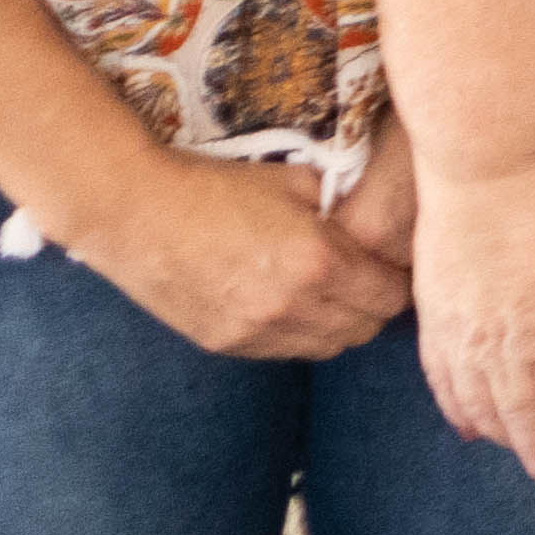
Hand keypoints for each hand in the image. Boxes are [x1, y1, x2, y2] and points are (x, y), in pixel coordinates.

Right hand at [70, 146, 414, 363]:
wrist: (136, 213)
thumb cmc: (217, 186)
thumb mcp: (296, 182)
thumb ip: (343, 209)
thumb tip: (374, 225)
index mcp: (319, 261)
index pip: (389, 295)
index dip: (398, 281)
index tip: (395, 267)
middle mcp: (293, 305)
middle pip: (365, 327)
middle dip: (375, 305)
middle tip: (370, 282)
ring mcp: (256, 331)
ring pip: (329, 347)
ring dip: (340, 325)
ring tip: (333, 296)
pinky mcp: (225, 344)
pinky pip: (285, 352)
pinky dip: (301, 335)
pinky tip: (293, 307)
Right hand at [410, 148, 534, 487]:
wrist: (489, 159)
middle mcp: (505, 344)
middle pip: (521, 415)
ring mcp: (462, 331)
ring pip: (480, 402)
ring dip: (501, 436)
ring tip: (518, 456)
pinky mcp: (433, 312)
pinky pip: (442, 375)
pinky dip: (456, 406)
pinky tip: (468, 424)